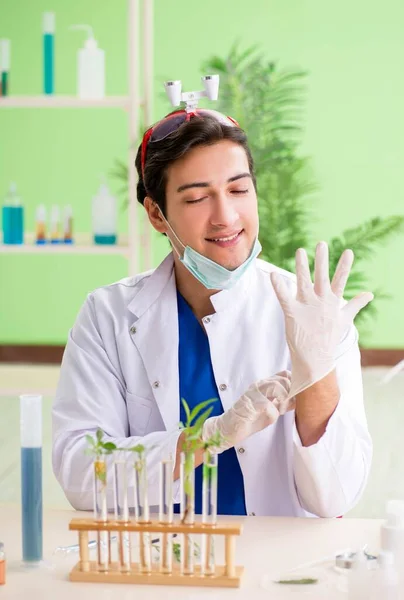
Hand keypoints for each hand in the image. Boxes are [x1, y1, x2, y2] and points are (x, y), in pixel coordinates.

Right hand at [202, 371, 293, 453]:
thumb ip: (283, 402)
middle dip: (291, 393)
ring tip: (281, 410)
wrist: (229, 428)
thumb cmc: (251, 419)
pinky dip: (273, 414)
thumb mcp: (272, 409)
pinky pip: (269, 406)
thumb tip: (299, 400)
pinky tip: (269, 418)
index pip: (284, 374)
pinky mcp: (251, 404)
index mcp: (264, 384)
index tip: (298, 396)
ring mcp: (254, 393)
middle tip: (289, 406)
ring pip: (276, 386)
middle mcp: (259, 385)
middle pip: (283, 379)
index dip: (294, 383)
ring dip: (283, 400)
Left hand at [270, 241, 373, 397]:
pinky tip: (274, 274)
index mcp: (332, 302)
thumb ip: (355, 304)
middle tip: (321, 243)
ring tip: (300, 250)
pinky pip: (284, 297)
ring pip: (304, 282)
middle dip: (322, 261)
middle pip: (322, 277)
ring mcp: (307, 307)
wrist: (316, 360)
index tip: (348, 251)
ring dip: (302, 267)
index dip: (344, 266)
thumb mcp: (344, 319)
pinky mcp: (292, 314)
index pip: (340, 281)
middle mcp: (321, 302)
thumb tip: (369, 294)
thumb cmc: (328, 337)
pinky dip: (279, 286)